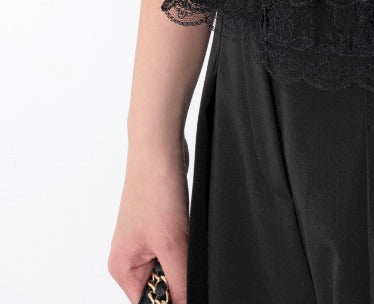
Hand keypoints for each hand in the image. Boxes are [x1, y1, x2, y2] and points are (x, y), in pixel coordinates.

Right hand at [108, 135, 190, 302]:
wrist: (159, 147)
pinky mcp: (162, 226)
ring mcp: (147, 241)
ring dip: (185, 258)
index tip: (188, 287)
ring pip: (174, 266)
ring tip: (184, 235)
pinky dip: (187, 243)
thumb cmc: (154, 189)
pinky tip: (187, 226)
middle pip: (162, 288)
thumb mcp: (172, 244)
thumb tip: (188, 303)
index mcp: (124, 269)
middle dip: (180, 277)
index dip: (171, 302)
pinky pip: (178, 247)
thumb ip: (181, 282)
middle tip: (187, 254)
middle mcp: (132, 258)